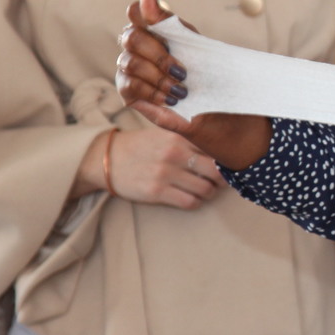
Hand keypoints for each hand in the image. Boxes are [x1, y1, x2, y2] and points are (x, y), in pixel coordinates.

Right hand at [75, 125, 222, 208]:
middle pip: (216, 171)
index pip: (215, 148)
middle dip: (222, 179)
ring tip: (205, 190)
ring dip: (209, 192)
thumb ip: (188, 136)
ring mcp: (165, 173)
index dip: (225, 159)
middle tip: (220, 181)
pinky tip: (191, 197)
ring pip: (205, 189)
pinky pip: (190, 202)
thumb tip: (220, 146)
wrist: (106, 159)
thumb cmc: (141, 146)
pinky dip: (196, 202)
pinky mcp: (157, 192)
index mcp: (178, 136)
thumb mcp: (164, 133)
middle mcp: (174, 153)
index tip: (228, 164)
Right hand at [119, 0, 272, 169]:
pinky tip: (171, 99)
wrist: (215, 109)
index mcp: (155, 30)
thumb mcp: (191, 43)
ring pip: (130, 63)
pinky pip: (130, 85)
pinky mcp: (129, 92)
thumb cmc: (206, 74)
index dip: (141, 11)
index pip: (136, 12)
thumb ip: (166, 18)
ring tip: (181, 90)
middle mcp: (137, 47)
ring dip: (160, 78)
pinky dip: (153, 92)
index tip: (156, 18)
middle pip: (131, 37)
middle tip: (183, 72)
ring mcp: (129, 68)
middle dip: (159, 55)